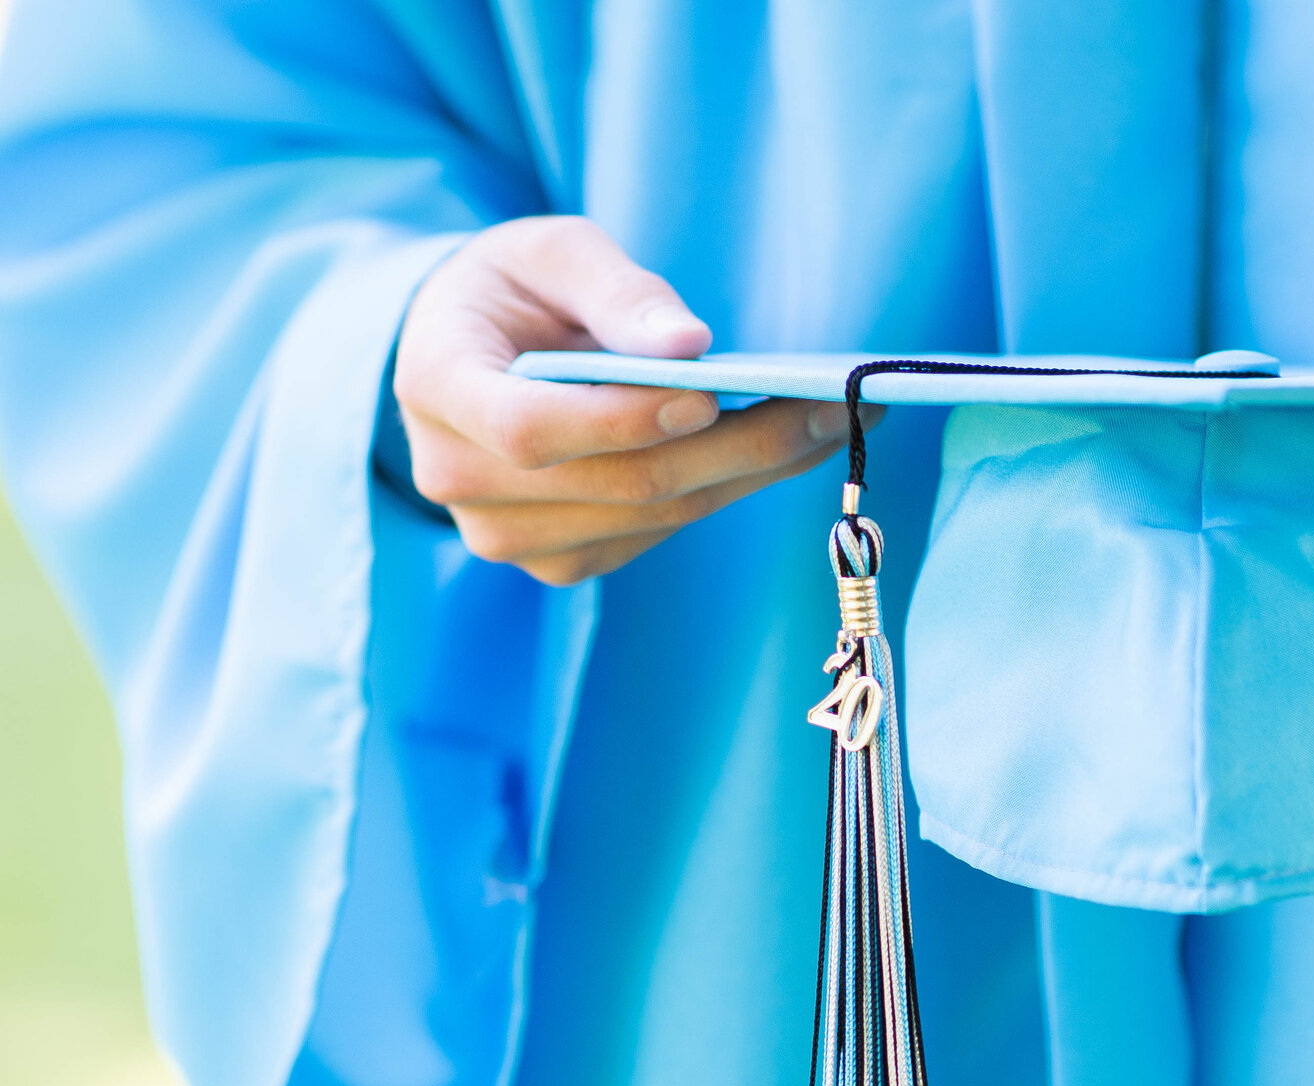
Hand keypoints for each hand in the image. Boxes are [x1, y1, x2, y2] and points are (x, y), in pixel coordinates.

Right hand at [393, 215, 875, 585]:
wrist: (471, 352)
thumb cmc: (514, 290)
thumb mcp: (553, 251)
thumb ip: (614, 290)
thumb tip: (689, 345)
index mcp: (435, 386)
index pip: (529, 431)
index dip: (625, 420)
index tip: (711, 391)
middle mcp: (457, 476)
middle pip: (617, 483)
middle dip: (738, 445)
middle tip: (832, 405)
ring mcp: (505, 534)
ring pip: (652, 515)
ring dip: (752, 471)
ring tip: (829, 420)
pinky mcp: (559, 559)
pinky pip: (657, 532)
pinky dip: (726, 489)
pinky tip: (780, 449)